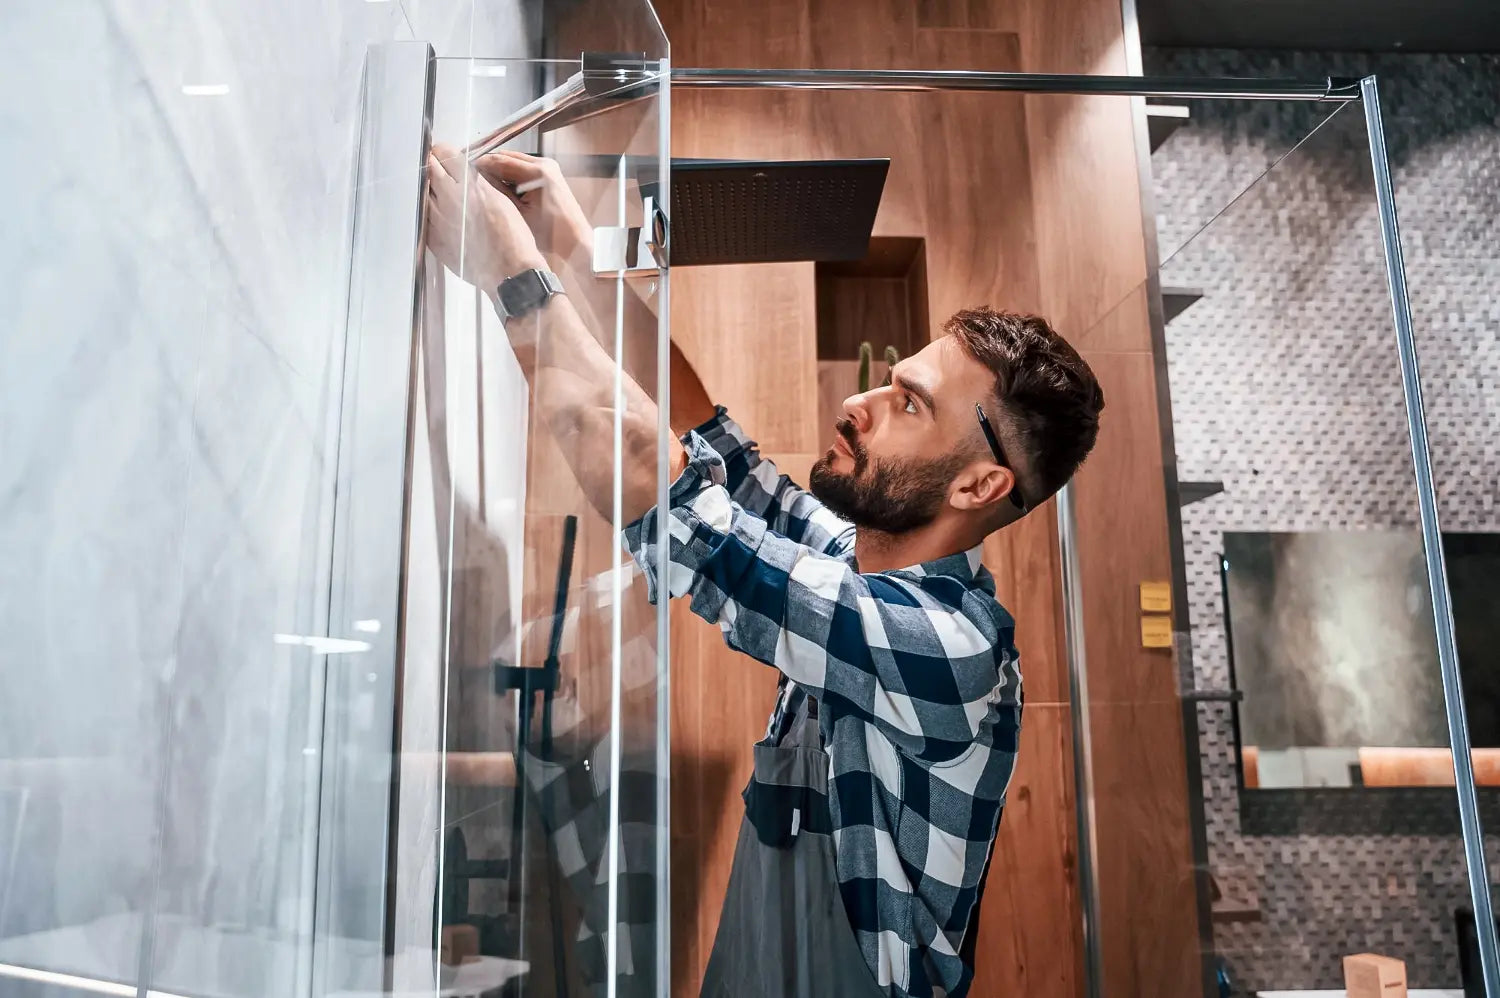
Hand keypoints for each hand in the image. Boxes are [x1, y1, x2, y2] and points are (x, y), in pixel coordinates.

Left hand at [426, 142, 544, 290]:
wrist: (511, 272)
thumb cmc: (513, 240)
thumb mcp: (501, 199)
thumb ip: (478, 182)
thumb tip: (465, 171)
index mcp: (468, 186)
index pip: (444, 153)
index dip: (443, 151)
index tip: (443, 153)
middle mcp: (450, 200)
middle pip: (429, 169)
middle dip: (434, 165)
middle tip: (438, 167)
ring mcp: (438, 220)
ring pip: (423, 193)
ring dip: (430, 189)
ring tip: (444, 195)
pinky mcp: (434, 239)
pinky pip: (424, 218)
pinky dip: (430, 212)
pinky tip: (443, 216)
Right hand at [474, 151, 593, 265]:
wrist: (575, 240)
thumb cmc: (552, 232)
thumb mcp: (518, 212)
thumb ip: (497, 191)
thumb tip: (478, 178)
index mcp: (538, 172)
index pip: (500, 160)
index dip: (480, 164)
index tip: (465, 169)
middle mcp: (545, 164)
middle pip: (506, 157)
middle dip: (487, 165)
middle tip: (469, 174)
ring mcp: (548, 167)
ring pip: (513, 162)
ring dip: (498, 169)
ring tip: (481, 181)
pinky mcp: (549, 173)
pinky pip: (523, 169)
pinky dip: (510, 175)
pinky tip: (499, 186)